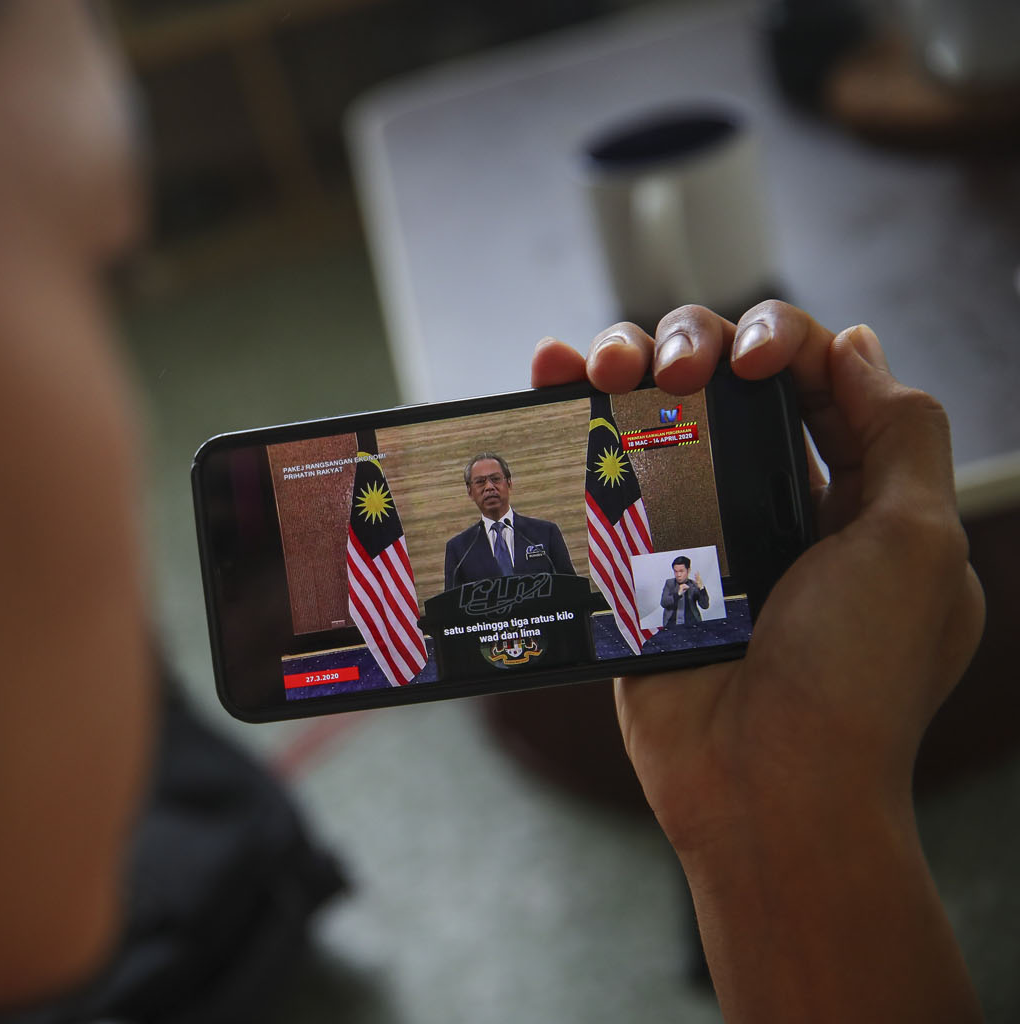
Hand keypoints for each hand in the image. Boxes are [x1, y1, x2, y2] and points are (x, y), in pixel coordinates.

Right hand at [531, 301, 983, 1020]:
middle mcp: (772, 504)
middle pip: (723, 379)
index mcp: (852, 496)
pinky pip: (596, 472)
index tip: (750, 362)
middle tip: (673, 372)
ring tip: (603, 368)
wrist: (762, 785)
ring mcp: (691, 531)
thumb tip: (851, 345)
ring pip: (649, 412)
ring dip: (626, 358)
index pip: (814, 377)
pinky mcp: (626, 562)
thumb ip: (901, 434)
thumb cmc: (853, 676)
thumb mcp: (918, 544)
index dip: (780, 342)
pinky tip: (552, 370)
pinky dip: (569, 409)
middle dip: (693, 343)